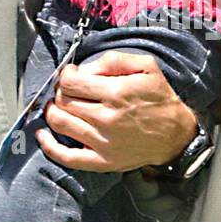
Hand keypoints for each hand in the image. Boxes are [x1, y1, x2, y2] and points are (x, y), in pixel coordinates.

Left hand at [39, 50, 197, 171]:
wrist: (176, 135)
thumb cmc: (161, 99)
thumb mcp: (146, 67)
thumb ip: (113, 60)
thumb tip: (84, 68)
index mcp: (116, 92)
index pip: (71, 82)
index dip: (66, 75)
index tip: (72, 75)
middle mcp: (107, 118)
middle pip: (63, 101)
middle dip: (61, 92)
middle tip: (70, 90)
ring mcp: (103, 142)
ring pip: (60, 123)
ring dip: (53, 112)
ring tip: (60, 106)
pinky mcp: (103, 161)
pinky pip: (67, 157)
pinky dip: (49, 146)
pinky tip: (44, 135)